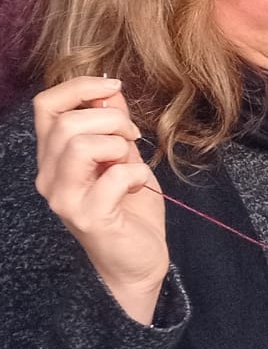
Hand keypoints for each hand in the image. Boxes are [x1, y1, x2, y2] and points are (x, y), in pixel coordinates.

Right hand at [34, 77, 168, 322]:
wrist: (137, 261)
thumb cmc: (130, 209)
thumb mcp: (124, 157)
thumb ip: (114, 126)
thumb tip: (110, 90)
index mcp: (54, 157)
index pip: (46, 105)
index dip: (80, 87)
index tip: (114, 87)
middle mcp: (49, 176)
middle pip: (66, 122)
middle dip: (111, 118)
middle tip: (132, 137)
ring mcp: (64, 198)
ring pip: (80, 144)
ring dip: (118, 143)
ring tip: (131, 160)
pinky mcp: (88, 216)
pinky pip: (114, 176)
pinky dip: (138, 172)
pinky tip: (140, 183)